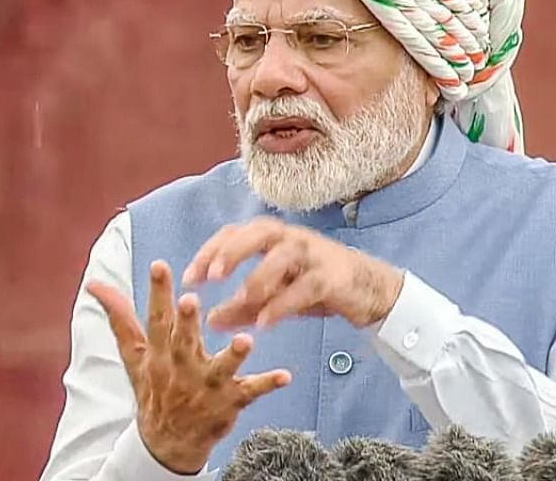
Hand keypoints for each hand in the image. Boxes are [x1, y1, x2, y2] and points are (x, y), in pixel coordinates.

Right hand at [87, 260, 290, 473]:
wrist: (167, 442)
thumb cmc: (154, 388)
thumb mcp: (133, 355)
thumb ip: (119, 317)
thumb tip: (95, 285)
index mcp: (159, 354)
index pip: (156, 320)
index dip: (157, 293)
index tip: (160, 266)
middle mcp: (182, 368)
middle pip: (183, 343)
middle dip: (186, 323)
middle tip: (190, 300)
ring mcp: (207, 386)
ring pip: (220, 369)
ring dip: (232, 355)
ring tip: (244, 340)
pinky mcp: (230, 401)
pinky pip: (251, 392)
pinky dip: (268, 383)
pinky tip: (285, 375)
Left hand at [181, 218, 404, 330]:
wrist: (366, 290)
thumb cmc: (315, 286)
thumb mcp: (273, 296)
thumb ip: (242, 307)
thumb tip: (209, 320)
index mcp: (271, 238)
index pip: (234, 233)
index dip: (209, 252)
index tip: (189, 280)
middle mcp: (291, 239)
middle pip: (258, 232)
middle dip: (232, 251)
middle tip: (211, 276)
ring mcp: (313, 255)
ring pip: (283, 256)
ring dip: (259, 276)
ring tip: (241, 298)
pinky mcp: (331, 276)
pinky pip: (305, 287)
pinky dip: (284, 303)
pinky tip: (266, 323)